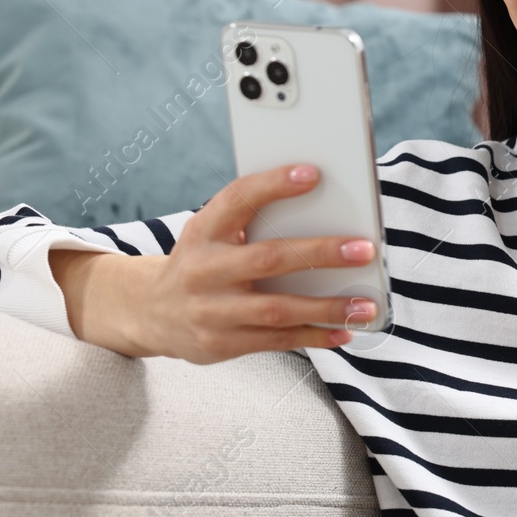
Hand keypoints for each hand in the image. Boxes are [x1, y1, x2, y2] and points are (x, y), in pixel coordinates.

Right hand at [53, 164, 379, 363]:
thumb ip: (253, 220)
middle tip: (364, 249)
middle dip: (321, 253)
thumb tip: (325, 212)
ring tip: (365, 304)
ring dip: (327, 307)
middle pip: (269, 258)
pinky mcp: (221, 343)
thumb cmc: (201, 261)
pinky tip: (344, 331)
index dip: (274, 184)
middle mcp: (204, 269)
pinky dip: (315, 336)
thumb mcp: (212, 232)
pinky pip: (276, 341)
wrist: (151, 311)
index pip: (238, 198)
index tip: (313, 174)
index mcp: (204, 230)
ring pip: (278, 310)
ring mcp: (211, 310)